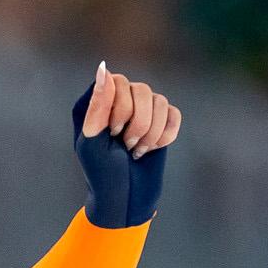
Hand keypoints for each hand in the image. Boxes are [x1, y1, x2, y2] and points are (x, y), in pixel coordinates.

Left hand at [72, 61, 179, 227]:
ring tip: (136, 151)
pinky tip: (152, 149)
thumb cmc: (102, 174)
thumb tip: (104, 67)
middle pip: (142, 89)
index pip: (117, 81)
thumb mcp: (93, 141)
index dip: (120, 107)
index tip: (113, 133)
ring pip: (160, 101)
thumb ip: (98, 104)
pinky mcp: (162, 124)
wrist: (125, 201)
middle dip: (138, 123)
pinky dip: (166, 135)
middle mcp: (120, 102)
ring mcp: (142, 111)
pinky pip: (174, 114)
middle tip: (126, 146)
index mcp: (97, 103)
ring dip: (151, 132)